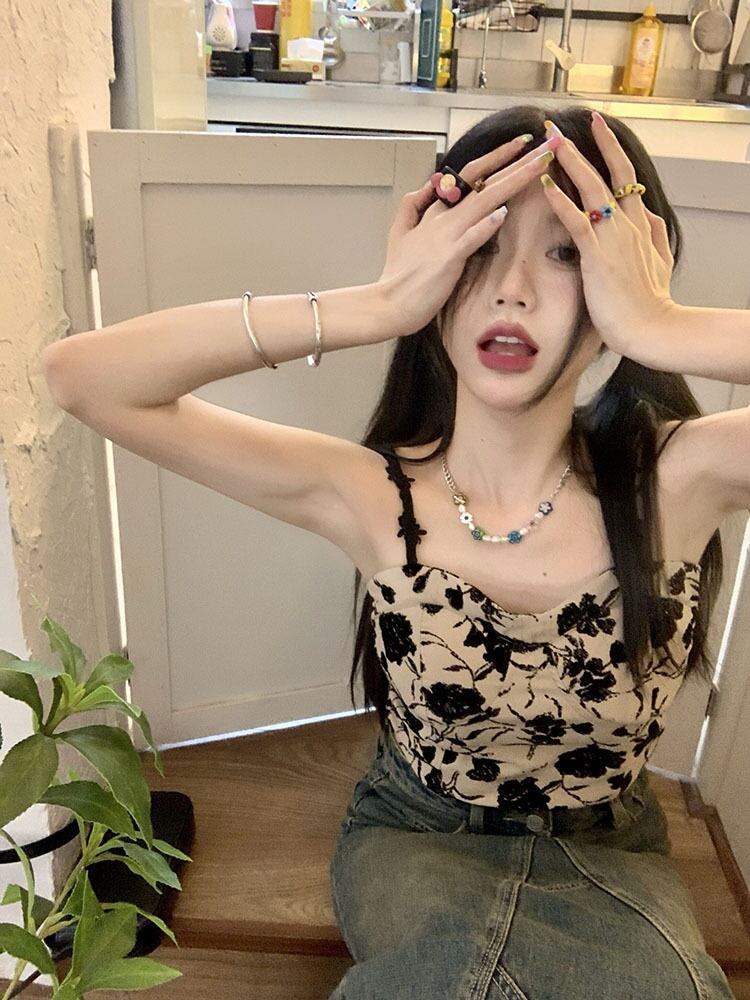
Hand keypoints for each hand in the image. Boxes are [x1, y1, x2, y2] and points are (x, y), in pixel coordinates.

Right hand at [377, 133, 562, 339]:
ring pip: (486, 201)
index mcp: (437, 211)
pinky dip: (485, 226)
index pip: (472, 175)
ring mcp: (447, 236)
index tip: (523, 143)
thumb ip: (413, 206)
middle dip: (520, 159)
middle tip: (548, 143)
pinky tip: (502, 214)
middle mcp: (445, 217)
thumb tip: (426, 186)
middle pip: (487, 180)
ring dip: (515, 180)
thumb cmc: (398, 274)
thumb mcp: (400, 232)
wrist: (387, 303)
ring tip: (542, 164)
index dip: (498, 157)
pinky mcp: (449, 259)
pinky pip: (470, 238)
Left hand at [538, 114, 676, 355]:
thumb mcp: (660, 262)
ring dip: (569, 161)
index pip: (624, 177)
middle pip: (607, 172)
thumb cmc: (650, 303)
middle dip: (585, 144)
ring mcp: (613, 237)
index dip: (610, 150)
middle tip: (560, 126)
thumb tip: (647, 212)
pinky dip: (561, 199)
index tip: (598, 127)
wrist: (653, 328)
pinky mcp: (598, 255)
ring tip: (549, 141)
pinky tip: (545, 183)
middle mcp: (627, 224)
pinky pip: (577, 220)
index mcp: (639, 225)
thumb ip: (654, 234)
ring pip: (591, 188)